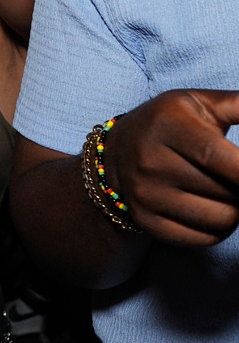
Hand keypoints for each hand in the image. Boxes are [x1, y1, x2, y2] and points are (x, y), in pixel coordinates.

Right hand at [106, 90, 238, 246]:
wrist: (116, 152)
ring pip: (220, 220)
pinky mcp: (145, 221)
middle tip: (238, 179)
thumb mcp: (202, 103)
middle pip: (225, 192)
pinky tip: (216, 210)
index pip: (218, 157)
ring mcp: (145, 194)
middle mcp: (150, 162)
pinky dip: (221, 229)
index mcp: (168, 126)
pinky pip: (202, 239)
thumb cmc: (171, 123)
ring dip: (237, 211)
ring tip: (231, 194)